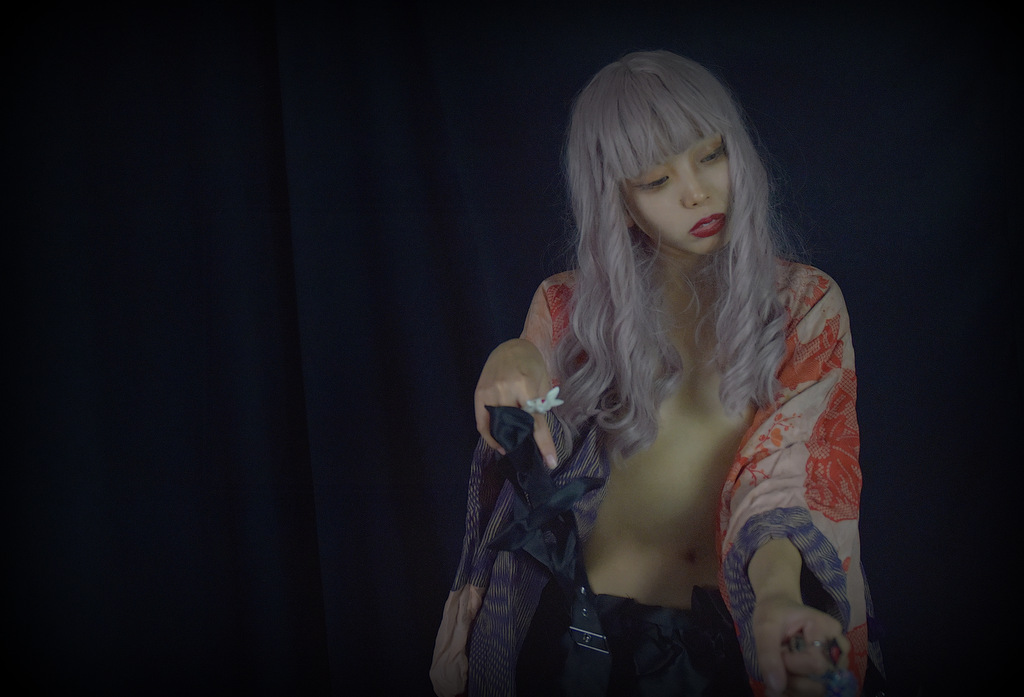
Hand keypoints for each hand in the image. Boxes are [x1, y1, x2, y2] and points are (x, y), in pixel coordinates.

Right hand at [474, 339, 557, 468]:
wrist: (511, 347)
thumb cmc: (532, 364)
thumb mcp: (544, 384)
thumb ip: (542, 408)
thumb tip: (540, 437)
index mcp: (526, 385)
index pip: (536, 422)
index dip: (544, 444)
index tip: (551, 462)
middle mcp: (505, 389)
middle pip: (514, 426)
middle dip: (522, 442)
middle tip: (529, 453)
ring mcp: (490, 391)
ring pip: (496, 426)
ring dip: (505, 440)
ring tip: (513, 448)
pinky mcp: (479, 393)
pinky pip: (481, 422)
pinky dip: (488, 436)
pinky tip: (497, 443)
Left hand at [752, 595, 849, 696]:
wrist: (778, 609)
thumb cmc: (774, 613)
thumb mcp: (765, 627)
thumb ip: (769, 655)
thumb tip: (776, 687)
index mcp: (827, 628)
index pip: (816, 664)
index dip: (792, 665)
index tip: (779, 651)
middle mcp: (839, 647)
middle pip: (821, 682)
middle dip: (793, 680)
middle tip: (779, 662)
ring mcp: (835, 662)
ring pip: (819, 690)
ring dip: (793, 689)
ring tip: (778, 674)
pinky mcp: (828, 672)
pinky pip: (816, 691)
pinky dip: (795, 692)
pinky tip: (781, 683)